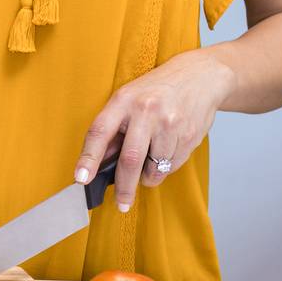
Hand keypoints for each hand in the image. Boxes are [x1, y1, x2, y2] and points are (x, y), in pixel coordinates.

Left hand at [74, 48, 236, 211]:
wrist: (200, 77)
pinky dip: (165, 167)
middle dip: (124, 187)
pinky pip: (172, 166)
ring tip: (150, 159)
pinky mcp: (189, 136)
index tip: (81, 179)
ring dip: (148, 176)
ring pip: (154, 168)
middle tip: (121, 204)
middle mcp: (146, 111)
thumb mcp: (129, 98)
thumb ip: (115, 129)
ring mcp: (169, 124)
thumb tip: (99, 163)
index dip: (88, 157)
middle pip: (130, 159)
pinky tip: (167, 150)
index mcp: (124, 100)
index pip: (100, 132)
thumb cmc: (157, 90)